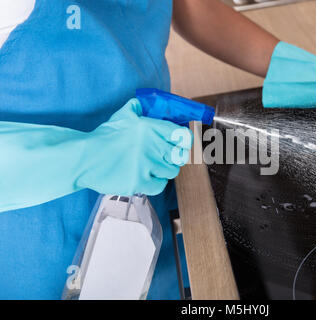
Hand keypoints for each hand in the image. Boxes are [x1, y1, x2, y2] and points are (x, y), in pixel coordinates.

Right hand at [77, 98, 191, 195]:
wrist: (84, 158)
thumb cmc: (102, 138)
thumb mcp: (121, 117)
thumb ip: (135, 109)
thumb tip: (140, 104)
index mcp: (150, 128)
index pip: (183, 135)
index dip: (186, 141)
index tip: (183, 144)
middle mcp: (152, 145)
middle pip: (180, 156)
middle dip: (174, 157)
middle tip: (165, 157)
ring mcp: (147, 165)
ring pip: (172, 171)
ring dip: (164, 170)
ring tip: (151, 167)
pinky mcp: (140, 182)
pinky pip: (160, 185)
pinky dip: (156, 183)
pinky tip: (146, 178)